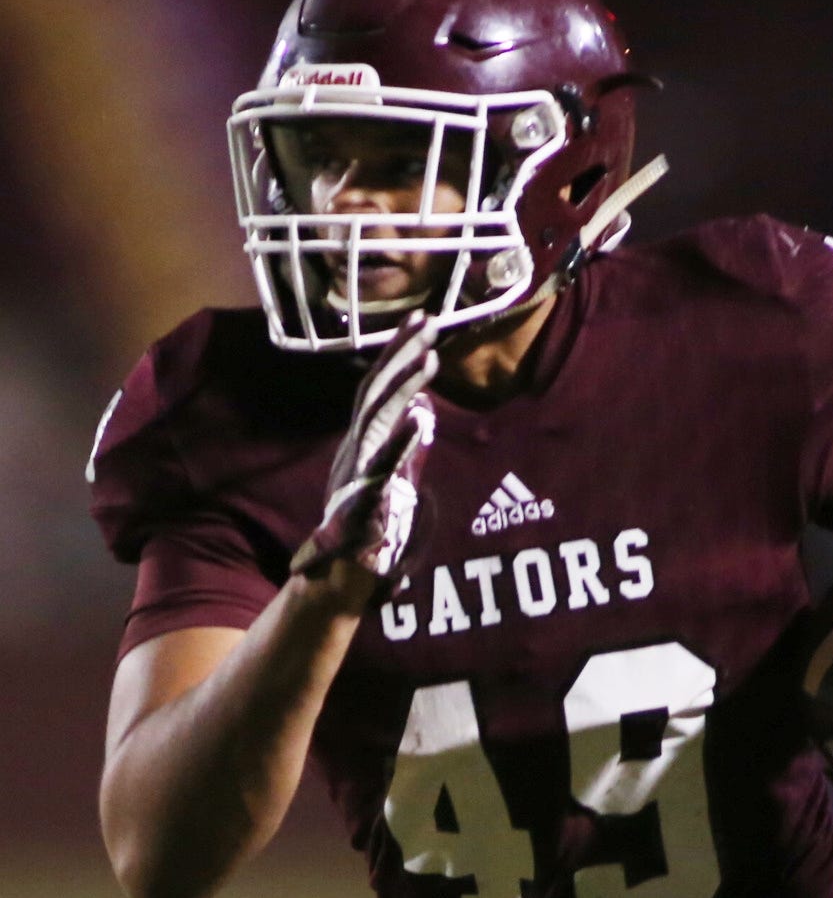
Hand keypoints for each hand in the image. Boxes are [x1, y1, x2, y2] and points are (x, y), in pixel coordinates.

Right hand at [290, 312, 439, 587]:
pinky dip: (400, 442)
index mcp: (359, 444)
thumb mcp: (382, 477)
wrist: (338, 577)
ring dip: (402, 385)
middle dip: (401, 353)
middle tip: (428, 320)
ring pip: (377, 419)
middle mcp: (354, 451)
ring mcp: (357, 474)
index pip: (376, 387)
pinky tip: (421, 419)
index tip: (420, 319)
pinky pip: (383, 467)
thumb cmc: (363, 529)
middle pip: (375, 392)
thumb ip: (400, 445)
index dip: (396, 352)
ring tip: (429, 356)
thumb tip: (420, 412)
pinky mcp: (364, 500)